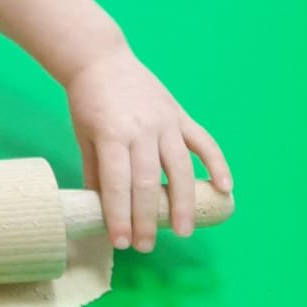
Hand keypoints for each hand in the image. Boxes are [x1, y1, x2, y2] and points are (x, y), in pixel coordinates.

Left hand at [65, 42, 231, 252]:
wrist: (100, 60)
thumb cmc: (87, 101)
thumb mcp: (83, 136)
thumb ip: (95, 173)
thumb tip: (100, 211)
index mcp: (111, 135)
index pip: (116, 184)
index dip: (119, 216)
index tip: (121, 242)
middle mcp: (141, 130)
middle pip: (148, 182)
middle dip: (147, 218)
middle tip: (145, 246)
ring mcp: (164, 122)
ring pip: (179, 168)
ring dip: (183, 202)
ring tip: (183, 231)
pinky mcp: (180, 115)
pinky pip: (204, 142)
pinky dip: (217, 164)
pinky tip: (223, 188)